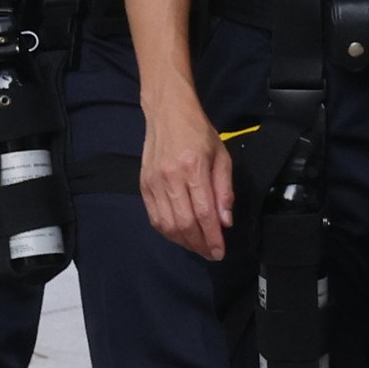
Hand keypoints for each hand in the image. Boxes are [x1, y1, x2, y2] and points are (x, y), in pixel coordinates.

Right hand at [142, 89, 233, 260]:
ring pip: (167, 225)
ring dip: (183, 242)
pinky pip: (154, 218)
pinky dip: (168, 232)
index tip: (220, 251)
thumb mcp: (221, 156)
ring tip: (198, 247)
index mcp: (193, 167)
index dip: (212, 237)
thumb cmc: (198, 132)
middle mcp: (170, 177)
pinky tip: (180, 235)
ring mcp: (153, 182)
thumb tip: (225, 221)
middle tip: (211, 253)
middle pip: (184, 223)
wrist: (168, 113)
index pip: (204, 212)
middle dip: (199, 244)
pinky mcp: (143, 186)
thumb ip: (224, 190)